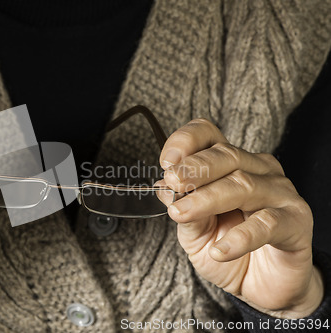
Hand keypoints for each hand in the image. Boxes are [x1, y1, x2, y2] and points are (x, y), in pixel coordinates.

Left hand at [156, 119, 322, 318]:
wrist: (261, 287)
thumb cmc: (228, 252)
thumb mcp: (195, 233)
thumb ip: (183, 208)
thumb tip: (162, 187)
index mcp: (230, 165)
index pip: (209, 135)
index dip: (187, 141)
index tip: (166, 161)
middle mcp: (258, 171)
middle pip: (227, 155)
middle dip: (195, 168)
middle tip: (173, 182)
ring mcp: (280, 193)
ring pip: (243, 185)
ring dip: (207, 199)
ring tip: (181, 214)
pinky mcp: (296, 221)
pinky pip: (267, 223)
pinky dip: (240, 237)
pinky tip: (220, 250)